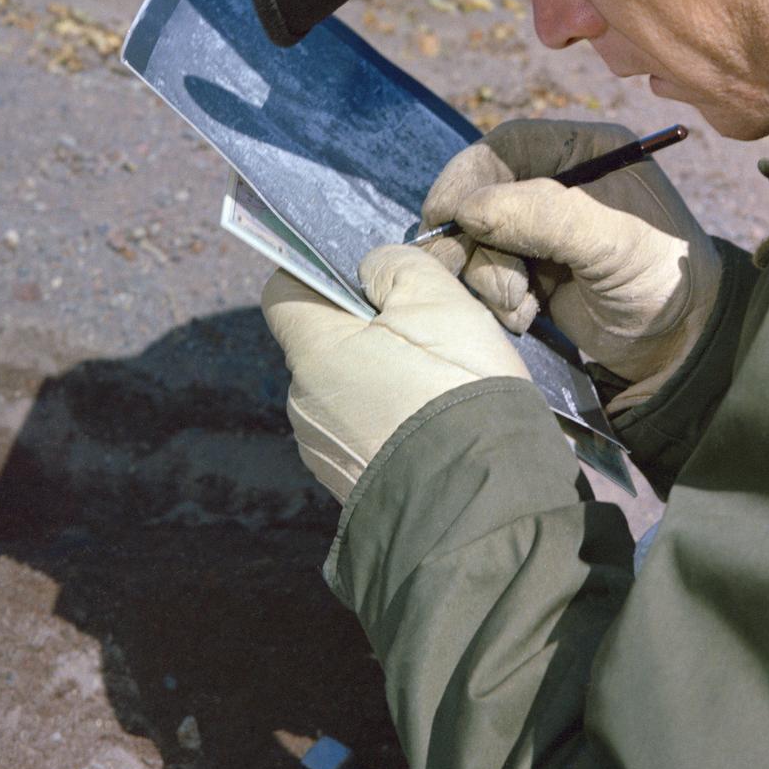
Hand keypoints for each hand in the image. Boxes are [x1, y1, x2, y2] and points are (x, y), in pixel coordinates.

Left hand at [262, 244, 529, 501]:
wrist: (483, 504)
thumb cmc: (457, 389)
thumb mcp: (438, 301)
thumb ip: (396, 265)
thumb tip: (373, 267)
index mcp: (312, 352)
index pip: (285, 289)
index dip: (322, 270)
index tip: (369, 273)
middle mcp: (303, 404)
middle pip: (323, 341)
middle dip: (366, 327)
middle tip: (425, 328)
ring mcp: (325, 452)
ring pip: (347, 388)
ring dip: (382, 374)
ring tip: (440, 380)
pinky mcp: (353, 487)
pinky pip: (365, 432)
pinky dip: (393, 418)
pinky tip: (436, 421)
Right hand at [421, 119, 721, 406]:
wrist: (680, 347)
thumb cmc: (662, 279)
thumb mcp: (611, 240)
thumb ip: (541, 216)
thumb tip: (468, 211)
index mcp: (584, 152)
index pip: (507, 146)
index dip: (467, 175)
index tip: (444, 214)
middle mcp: (556, 183)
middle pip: (481, 193)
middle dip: (473, 237)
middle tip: (459, 269)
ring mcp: (539, 230)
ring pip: (477, 239)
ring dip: (488, 276)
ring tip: (521, 306)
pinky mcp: (529, 272)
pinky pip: (486, 275)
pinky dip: (496, 299)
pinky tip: (527, 316)